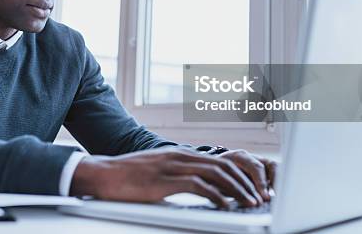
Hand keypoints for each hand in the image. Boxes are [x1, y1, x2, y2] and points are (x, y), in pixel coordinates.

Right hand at [70, 147, 265, 208]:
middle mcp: (181, 156)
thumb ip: (178, 174)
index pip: (219, 161)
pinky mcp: (166, 181)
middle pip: (223, 166)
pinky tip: (225, 206)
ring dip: (237, 190)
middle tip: (257, 198)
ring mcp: (174, 166)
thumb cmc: (128, 176)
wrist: (104, 174)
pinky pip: (198, 186)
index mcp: (181, 154)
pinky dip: (216, 196)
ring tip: (248, 203)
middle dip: (245, 183)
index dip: (239, 175)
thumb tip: (198, 186)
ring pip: (216, 175)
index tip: (251, 189)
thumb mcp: (158, 171)